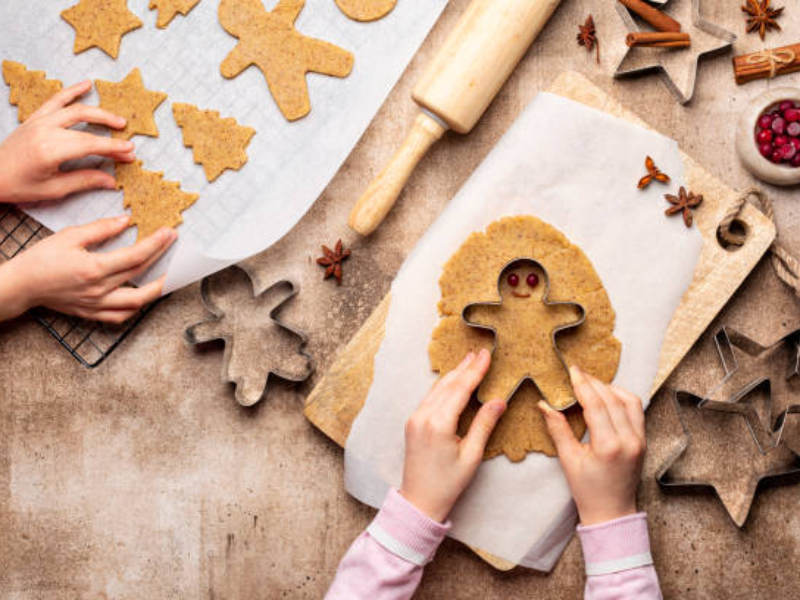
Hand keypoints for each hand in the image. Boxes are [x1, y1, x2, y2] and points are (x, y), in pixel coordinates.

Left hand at [0, 79, 134, 203]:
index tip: (129, 152)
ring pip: (74, 109)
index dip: (113, 148)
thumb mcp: (53, 189)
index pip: (90, 145)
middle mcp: (45, 131)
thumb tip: (110, 180)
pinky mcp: (34, 118)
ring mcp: (39, 122)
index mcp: (50, 150)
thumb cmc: (18, 185)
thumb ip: (83, 181)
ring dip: (99, 112)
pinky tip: (86, 85)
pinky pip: (56, 100)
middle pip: (86, 126)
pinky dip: (72, 91)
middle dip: (110, 133)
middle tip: (128, 140)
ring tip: (118, 119)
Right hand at [0, 216, 176, 323]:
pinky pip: (120, 316)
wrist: (21, 286)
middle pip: (140, 275)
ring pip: (136, 303)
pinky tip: (142, 298)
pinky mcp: (91, 313)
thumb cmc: (40, 260)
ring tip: (167, 277)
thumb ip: (100, 229)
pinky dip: (135, 308)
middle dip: (160, 258)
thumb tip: (125, 221)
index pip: (135, 256)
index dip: (155, 244)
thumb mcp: (68, 236)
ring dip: (156, 290)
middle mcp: (99, 290)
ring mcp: (96, 305)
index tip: (168, 233)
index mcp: (94, 269)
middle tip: (171, 246)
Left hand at [400, 349, 506, 521]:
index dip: (475, 371)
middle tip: (479, 352)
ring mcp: (415, 418)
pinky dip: (443, 386)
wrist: (419, 500)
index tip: (486, 355)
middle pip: (447, 385)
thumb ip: (484, 424)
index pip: (460, 389)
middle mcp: (423, 416)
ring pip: (437, 389)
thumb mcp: (472, 455)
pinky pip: (429, 398)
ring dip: (453, 374)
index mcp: (439, 424)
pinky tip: (452, 381)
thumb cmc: (448, 483)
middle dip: (464, 367)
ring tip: (468, 361)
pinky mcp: (412, 423)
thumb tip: (498, 399)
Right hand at [539, 366, 645, 525]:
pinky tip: (608, 396)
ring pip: (629, 400)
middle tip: (578, 373)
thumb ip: (558, 429)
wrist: (612, 512)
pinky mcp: (643, 441)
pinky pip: (636, 410)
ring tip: (592, 383)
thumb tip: (544, 404)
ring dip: (610, 388)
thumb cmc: (588, 491)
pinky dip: (622, 398)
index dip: (582, 385)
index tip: (572, 371)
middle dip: (593, 382)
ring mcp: (639, 440)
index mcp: (608, 446)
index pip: (596, 405)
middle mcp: (628, 440)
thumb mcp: (568, 460)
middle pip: (612, 398)